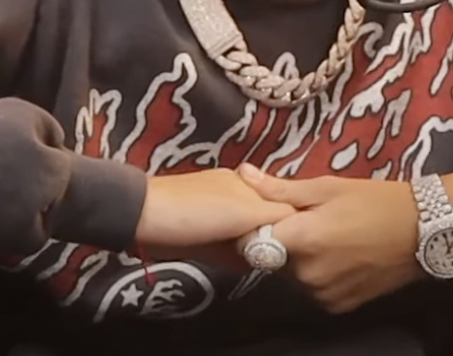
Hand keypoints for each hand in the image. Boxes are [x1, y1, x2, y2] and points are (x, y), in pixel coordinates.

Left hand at [135, 168, 295, 267]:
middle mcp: (235, 198)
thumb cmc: (197, 211)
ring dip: (257, 250)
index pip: (282, 203)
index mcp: (247, 185)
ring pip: (248, 237)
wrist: (143, 220)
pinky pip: (229, 249)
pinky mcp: (202, 239)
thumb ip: (275, 215)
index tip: (309, 243)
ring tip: (271, 266)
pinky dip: (238, 258)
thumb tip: (303, 223)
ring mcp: (217, 219)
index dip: (296, 222)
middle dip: (276, 238)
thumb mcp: (245, 210)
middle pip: (266, 221)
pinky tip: (246, 267)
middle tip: (291, 261)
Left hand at [237, 165, 422, 312]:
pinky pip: (313, 288)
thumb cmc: (372, 201)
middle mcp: (307, 276)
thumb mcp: (326, 187)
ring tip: (326, 233)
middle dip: (282, 239)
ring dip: (299, 257)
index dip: (256, 227)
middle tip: (307, 218)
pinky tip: (338, 252)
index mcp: (301, 241)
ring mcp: (323, 295)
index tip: (269, 214)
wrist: (421, 230)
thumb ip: (280, 189)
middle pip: (272, 258)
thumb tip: (244, 174)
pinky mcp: (339, 307)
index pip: (252, 242)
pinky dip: (318, 272)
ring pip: (292, 275)